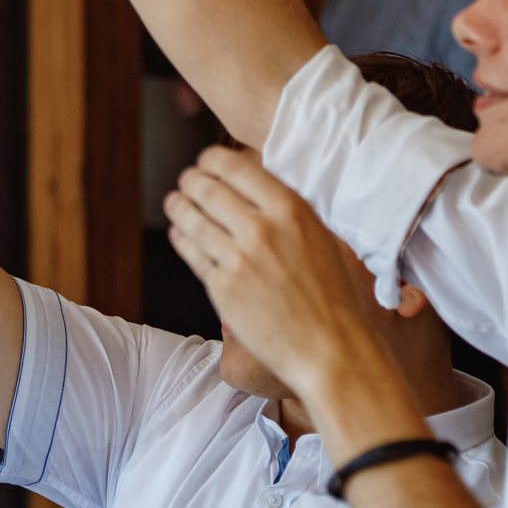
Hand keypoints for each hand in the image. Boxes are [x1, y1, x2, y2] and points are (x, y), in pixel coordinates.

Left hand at [163, 146, 380, 400]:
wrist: (331, 348)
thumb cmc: (332, 295)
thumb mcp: (322, 237)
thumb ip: (288, 211)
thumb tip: (257, 185)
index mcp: (290, 209)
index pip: (235, 166)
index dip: (212, 159)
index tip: (206, 161)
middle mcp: (261, 230)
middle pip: (207, 190)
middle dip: (191, 181)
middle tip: (187, 180)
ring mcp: (239, 261)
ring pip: (193, 221)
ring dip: (179, 207)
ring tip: (174, 202)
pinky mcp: (223, 290)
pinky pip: (193, 256)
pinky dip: (182, 240)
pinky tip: (180, 234)